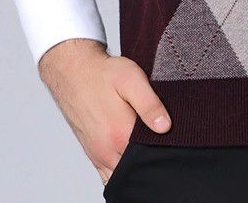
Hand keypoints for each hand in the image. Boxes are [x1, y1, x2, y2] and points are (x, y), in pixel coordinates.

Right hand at [38, 39, 171, 184]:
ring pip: (122, 175)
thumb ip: (149, 104)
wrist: (75, 72)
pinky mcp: (93, 154)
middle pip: (137, 169)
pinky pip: (108, 174)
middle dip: (151, 160)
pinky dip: (121, 169)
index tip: (173, 139)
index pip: (151, 158)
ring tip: (146, 143)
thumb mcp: (132, 79)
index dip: (165, 150)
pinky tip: (131, 151)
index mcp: (120, 137)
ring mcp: (98, 156)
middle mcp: (107, 152)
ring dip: (136, 165)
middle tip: (160, 139)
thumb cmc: (103, 74)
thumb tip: (165, 127)